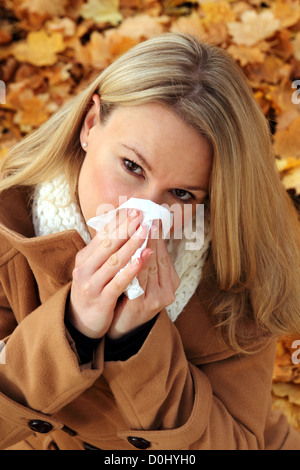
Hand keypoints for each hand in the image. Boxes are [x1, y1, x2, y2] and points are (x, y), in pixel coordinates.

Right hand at [66, 209, 148, 337]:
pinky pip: (118, 283)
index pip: (102, 235)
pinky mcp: (101, 300)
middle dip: (126, 228)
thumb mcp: (93, 268)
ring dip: (131, 245)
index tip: (134, 209)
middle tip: (142, 215)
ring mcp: (92, 285)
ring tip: (146, 231)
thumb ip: (105, 251)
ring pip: (114, 261)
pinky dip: (131, 270)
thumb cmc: (93, 289)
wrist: (80, 322)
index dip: (119, 221)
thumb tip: (122, 225)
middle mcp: (85, 269)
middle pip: (108, 245)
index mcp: (84, 258)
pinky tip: (143, 259)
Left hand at [107, 221, 179, 339]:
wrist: (122, 326)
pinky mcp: (143, 306)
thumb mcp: (143, 276)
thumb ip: (146, 257)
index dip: (158, 235)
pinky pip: (138, 282)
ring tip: (138, 230)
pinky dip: (135, 266)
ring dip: (143, 247)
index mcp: (170, 281)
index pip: (164, 253)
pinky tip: (131, 254)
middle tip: (146, 218)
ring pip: (150, 268)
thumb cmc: (131, 295)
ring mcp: (156, 299)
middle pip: (159, 258)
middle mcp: (167, 290)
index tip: (152, 217)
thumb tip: (142, 229)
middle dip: (151, 237)